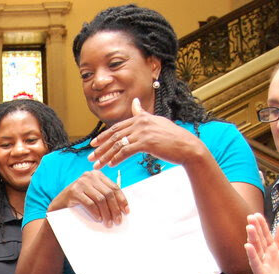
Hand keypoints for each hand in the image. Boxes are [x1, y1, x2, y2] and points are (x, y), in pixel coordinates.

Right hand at [47, 169, 128, 224]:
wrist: (57, 207)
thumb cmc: (78, 203)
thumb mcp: (93, 195)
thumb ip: (105, 195)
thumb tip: (122, 207)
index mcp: (97, 175)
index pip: (114, 187)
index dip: (122, 200)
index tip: (126, 212)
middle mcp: (89, 176)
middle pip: (108, 193)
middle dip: (115, 209)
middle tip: (118, 221)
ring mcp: (81, 183)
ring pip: (101, 199)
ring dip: (107, 213)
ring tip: (108, 223)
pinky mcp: (73, 191)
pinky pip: (89, 203)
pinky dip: (95, 212)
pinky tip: (98, 219)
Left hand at [88, 98, 203, 169]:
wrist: (187, 147)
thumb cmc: (172, 137)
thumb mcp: (156, 122)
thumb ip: (143, 114)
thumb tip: (135, 103)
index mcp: (141, 118)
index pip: (117, 127)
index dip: (103, 136)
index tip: (93, 144)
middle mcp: (140, 123)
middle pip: (114, 136)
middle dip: (101, 148)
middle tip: (91, 157)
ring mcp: (143, 132)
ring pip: (118, 145)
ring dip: (106, 156)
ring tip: (97, 165)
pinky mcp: (146, 142)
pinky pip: (126, 151)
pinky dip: (117, 159)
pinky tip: (111, 165)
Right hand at [243, 212, 278, 273]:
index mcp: (270, 250)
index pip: (265, 235)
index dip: (262, 225)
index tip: (257, 214)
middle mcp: (263, 255)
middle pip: (259, 240)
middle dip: (255, 228)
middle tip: (250, 216)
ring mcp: (260, 264)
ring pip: (256, 249)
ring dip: (252, 238)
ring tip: (249, 227)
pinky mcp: (260, 273)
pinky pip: (255, 262)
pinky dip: (251, 254)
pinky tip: (247, 246)